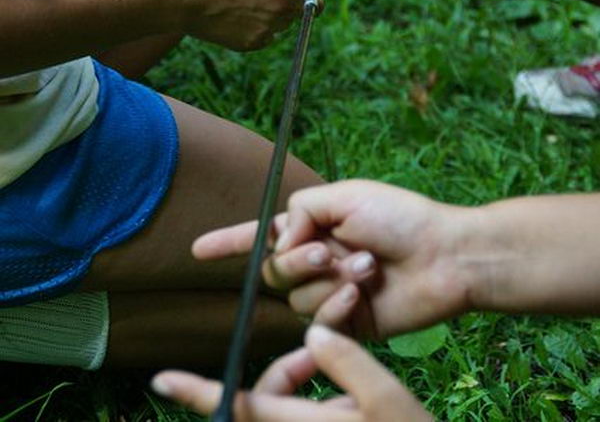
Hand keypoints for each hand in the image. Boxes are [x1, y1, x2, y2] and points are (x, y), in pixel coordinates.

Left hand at [152, 325, 432, 420]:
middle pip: (261, 402)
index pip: (238, 407)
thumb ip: (348, 361)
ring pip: (280, 411)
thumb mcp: (388, 400)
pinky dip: (315, 405)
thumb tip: (313, 332)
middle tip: (321, 352)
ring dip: (300, 386)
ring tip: (343, 380)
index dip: (197, 393)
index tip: (159, 378)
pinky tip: (350, 402)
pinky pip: (299, 421)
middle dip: (285, 369)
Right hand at [193, 180, 478, 338]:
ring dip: (327, 280)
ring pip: (293, 297)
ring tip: (366, 266)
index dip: (227, 242)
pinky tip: (363, 292)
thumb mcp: (345, 195)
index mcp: (313, 225)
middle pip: (271, 270)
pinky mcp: (346, 322)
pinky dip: (336, 304)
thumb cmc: (400, 216)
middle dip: (296, 260)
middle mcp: (316, 260)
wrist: (443, 256)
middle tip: (329, 251)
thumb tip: (281, 242)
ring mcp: (329, 292)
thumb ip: (301, 208)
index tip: (195, 251)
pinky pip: (318, 320)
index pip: (259, 235)